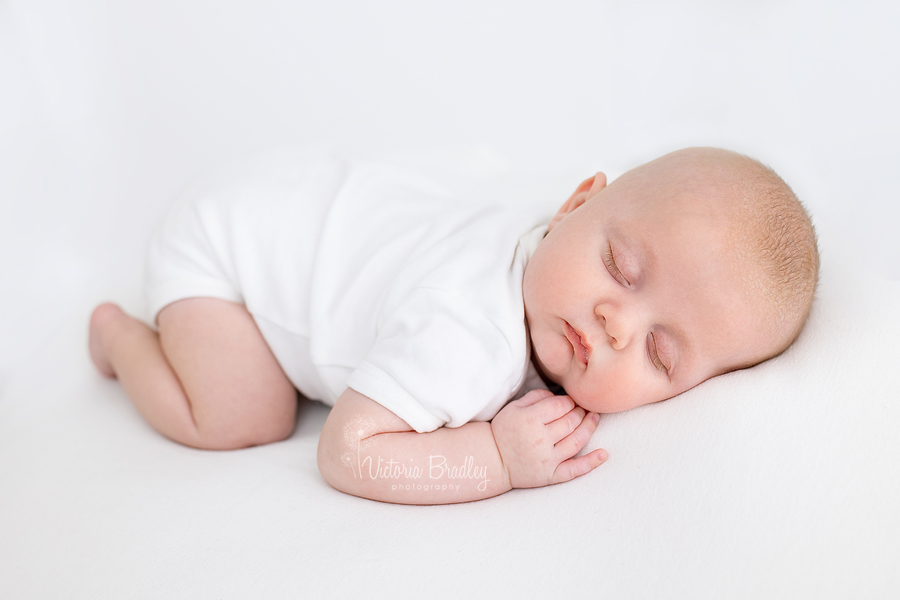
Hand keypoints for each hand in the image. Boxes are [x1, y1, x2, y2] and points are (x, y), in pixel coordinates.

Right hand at [491, 389, 607, 488]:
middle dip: (580, 412)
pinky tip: (604, 454)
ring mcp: (547, 459)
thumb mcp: (514, 407)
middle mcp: (540, 440)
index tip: (569, 402)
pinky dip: (591, 462)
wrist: (492, 460)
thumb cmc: (504, 430)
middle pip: (571, 421)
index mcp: (529, 420)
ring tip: (594, 418)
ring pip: (577, 440)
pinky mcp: (551, 475)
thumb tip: (559, 397)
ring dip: (589, 427)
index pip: (560, 405)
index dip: (569, 401)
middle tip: (581, 409)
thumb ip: (537, 397)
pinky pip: (575, 469)